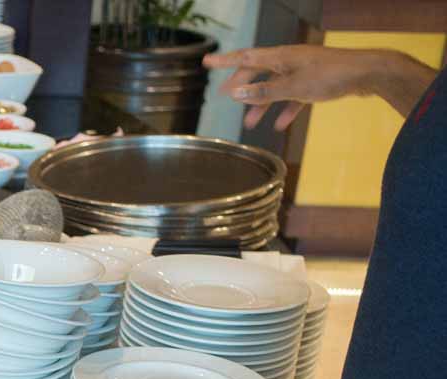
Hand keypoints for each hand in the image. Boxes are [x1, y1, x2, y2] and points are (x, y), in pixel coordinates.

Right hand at [204, 45, 385, 129]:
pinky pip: (293, 95)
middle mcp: (289, 61)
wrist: (367, 74)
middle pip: (258, 72)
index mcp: (281, 57)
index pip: (246, 58)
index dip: (225, 61)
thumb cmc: (330, 77)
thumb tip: (235, 93)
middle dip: (241, 86)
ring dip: (261, 104)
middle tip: (225, 96)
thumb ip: (264, 92)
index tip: (207, 62)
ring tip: (250, 123)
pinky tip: (281, 125)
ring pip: (275, 87)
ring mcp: (302, 71)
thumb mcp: (292, 87)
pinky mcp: (315, 81)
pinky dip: (285, 109)